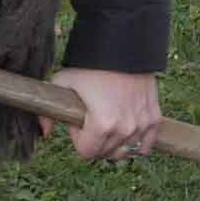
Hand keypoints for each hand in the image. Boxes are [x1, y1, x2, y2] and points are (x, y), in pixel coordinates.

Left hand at [50, 67, 164, 162]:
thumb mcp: (63, 82)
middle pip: (105, 153)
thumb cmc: (91, 65)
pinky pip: (146, 145)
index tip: (80, 120)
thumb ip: (47, 111)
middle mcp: (124, 129)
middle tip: (93, 118)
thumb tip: (45, 132)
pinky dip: (137, 143)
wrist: (123, 47)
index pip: (86, 152)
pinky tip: (127, 133)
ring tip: (110, 122)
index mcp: (102, 125)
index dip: (78, 138)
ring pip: (124, 151)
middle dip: (96, 140)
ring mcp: (142, 125)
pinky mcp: (154, 118)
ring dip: (115, 142)